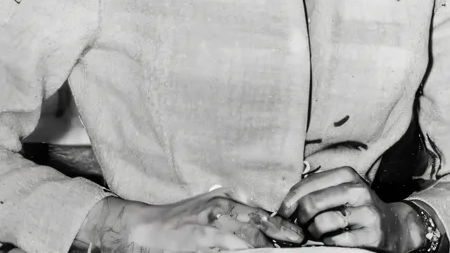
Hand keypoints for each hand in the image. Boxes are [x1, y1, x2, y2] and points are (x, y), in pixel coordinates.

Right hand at [77, 190, 303, 252]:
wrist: (149, 227)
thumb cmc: (183, 218)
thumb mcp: (211, 206)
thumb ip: (235, 212)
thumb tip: (262, 221)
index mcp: (224, 202)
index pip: (261, 214)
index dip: (282, 226)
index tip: (299, 235)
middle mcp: (220, 213)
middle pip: (257, 230)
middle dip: (279, 240)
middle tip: (296, 245)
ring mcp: (210, 232)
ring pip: (245, 245)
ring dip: (262, 250)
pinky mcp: (201, 246)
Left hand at [277, 167, 425, 251]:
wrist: (394, 226)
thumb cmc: (359, 208)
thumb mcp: (342, 191)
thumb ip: (318, 192)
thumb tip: (287, 205)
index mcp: (346, 174)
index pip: (307, 184)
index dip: (289, 201)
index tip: (282, 213)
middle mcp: (357, 189)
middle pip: (313, 202)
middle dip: (299, 218)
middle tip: (297, 227)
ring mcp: (366, 211)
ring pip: (324, 221)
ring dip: (313, 232)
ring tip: (316, 234)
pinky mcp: (372, 234)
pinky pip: (338, 239)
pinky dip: (329, 242)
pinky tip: (331, 240)